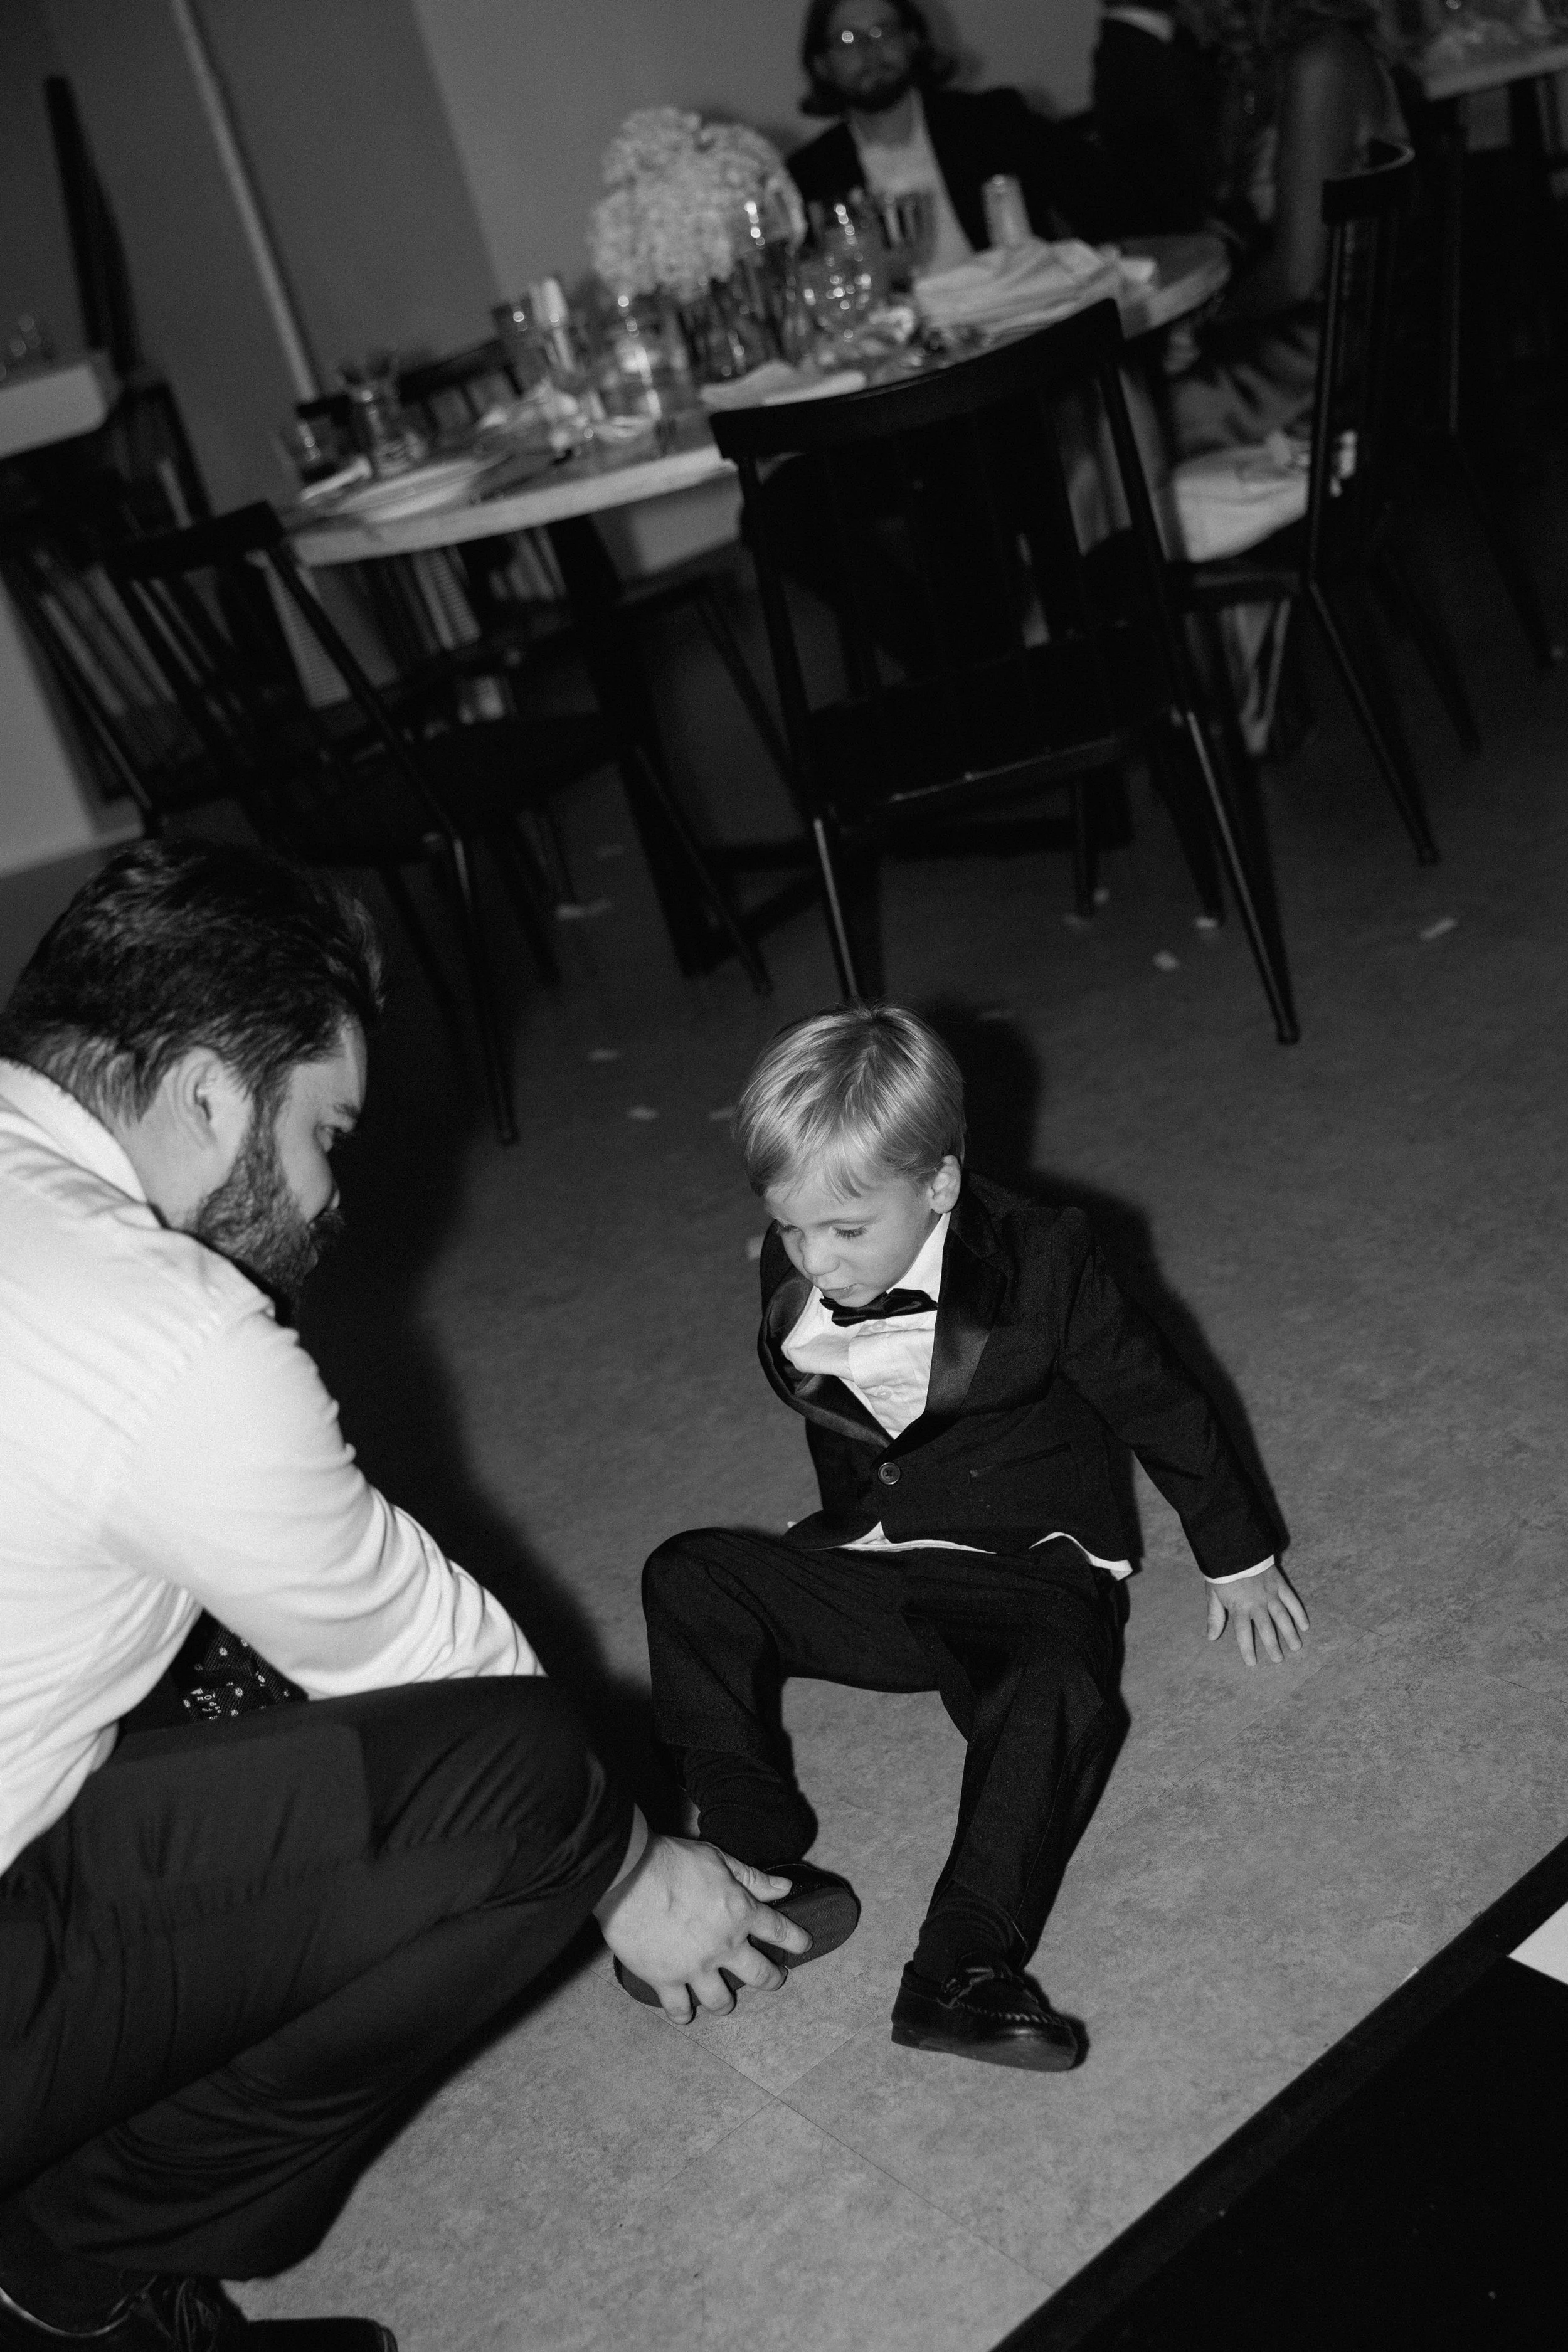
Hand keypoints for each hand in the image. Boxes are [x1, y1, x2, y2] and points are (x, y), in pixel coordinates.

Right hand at [594, 1834, 810, 2023]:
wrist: (630, 1876)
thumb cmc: (673, 1860)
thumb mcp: (719, 1859)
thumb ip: (752, 1878)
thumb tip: (784, 1888)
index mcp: (740, 1912)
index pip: (779, 1930)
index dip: (795, 1940)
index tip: (803, 1945)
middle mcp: (724, 1946)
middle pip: (759, 1974)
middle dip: (771, 1979)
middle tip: (774, 1980)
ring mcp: (696, 1967)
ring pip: (721, 2000)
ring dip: (726, 2003)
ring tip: (725, 2003)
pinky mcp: (665, 1979)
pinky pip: (679, 2007)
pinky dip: (682, 2013)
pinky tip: (684, 2014)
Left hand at [1206, 1562, 1307, 1665]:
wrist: (1234, 1547)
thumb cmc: (1222, 1573)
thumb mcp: (1213, 1594)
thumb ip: (1215, 1616)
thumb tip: (1211, 1638)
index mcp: (1239, 1607)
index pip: (1243, 1633)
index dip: (1247, 1648)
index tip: (1252, 1663)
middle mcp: (1256, 1603)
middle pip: (1266, 1628)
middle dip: (1272, 1645)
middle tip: (1278, 1660)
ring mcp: (1270, 1594)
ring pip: (1282, 1617)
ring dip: (1289, 1632)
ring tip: (1296, 1647)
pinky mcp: (1279, 1584)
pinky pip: (1292, 1601)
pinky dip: (1299, 1613)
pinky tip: (1305, 1625)